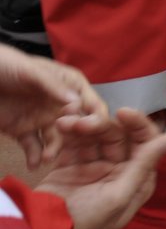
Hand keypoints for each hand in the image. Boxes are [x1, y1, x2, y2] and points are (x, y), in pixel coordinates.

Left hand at [0, 46, 106, 168]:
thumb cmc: (8, 65)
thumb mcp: (31, 71)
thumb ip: (52, 86)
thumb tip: (76, 102)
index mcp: (69, 85)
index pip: (90, 102)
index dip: (94, 116)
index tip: (91, 129)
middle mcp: (60, 104)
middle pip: (75, 125)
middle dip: (74, 139)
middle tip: (66, 145)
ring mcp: (42, 118)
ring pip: (55, 138)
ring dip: (53, 150)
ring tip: (46, 158)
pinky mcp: (24, 130)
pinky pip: (32, 146)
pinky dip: (34, 156)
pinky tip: (34, 164)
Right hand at [38, 107, 165, 228]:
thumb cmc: (85, 224)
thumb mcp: (118, 196)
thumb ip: (144, 165)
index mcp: (137, 180)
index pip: (146, 144)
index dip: (138, 125)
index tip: (123, 113)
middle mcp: (118, 171)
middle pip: (119, 137)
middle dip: (103, 125)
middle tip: (85, 121)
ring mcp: (93, 167)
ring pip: (96, 136)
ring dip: (84, 125)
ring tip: (67, 122)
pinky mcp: (69, 166)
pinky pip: (74, 142)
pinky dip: (69, 131)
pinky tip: (62, 123)